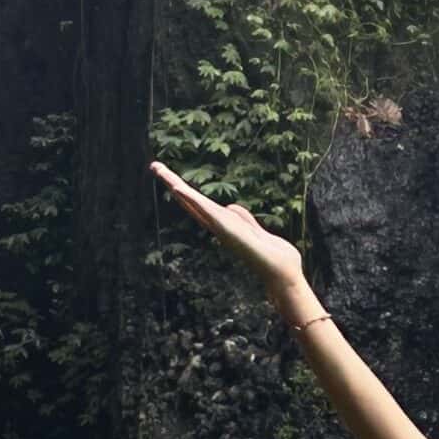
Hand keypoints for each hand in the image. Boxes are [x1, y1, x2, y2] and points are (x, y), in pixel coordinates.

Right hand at [149, 160, 309, 301]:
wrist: (284, 273)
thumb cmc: (274, 257)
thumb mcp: (257, 231)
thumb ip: (244, 219)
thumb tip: (231, 207)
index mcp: (226, 226)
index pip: (200, 205)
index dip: (185, 192)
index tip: (170, 177)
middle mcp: (220, 227)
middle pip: (192, 202)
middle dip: (173, 183)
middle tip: (155, 166)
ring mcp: (222, 228)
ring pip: (195, 203)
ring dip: (176, 185)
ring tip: (159, 169)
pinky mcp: (228, 230)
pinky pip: (207, 212)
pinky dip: (192, 200)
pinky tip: (178, 189)